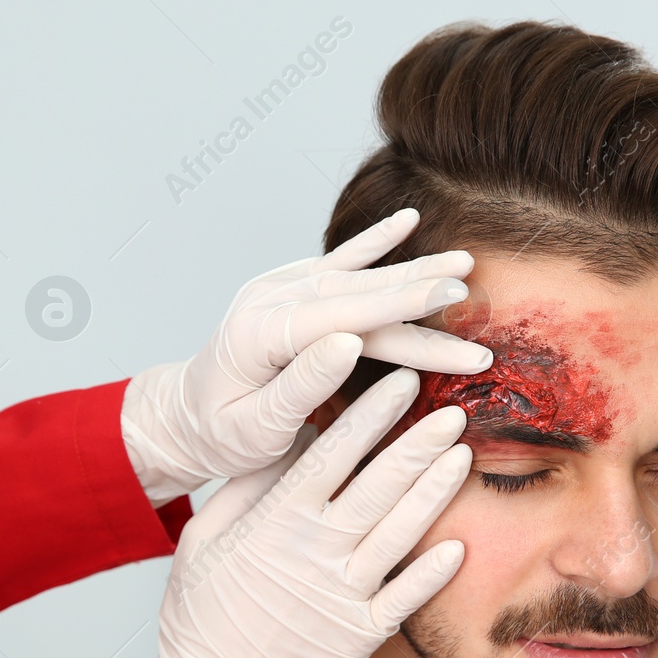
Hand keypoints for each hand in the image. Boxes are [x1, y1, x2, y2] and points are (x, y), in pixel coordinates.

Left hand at [121, 208, 490, 504]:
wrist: (185, 418)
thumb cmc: (219, 435)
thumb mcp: (253, 428)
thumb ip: (299, 387)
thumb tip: (347, 346)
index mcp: (259, 334)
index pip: (342, 316)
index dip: (400, 307)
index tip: (450, 299)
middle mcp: (269, 299)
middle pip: (357, 294)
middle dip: (418, 292)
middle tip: (471, 290)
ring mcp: (278, 289)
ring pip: (356, 276)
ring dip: (411, 269)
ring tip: (465, 263)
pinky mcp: (289, 290)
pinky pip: (337, 263)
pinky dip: (374, 244)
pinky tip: (408, 222)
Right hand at [147, 366, 471, 657]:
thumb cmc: (201, 611)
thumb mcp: (204, 538)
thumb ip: (245, 487)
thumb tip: (291, 440)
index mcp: (278, 521)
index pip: (334, 454)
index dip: (371, 415)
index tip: (400, 384)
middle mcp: (317, 551)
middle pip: (380, 486)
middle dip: (418, 443)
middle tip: (451, 410)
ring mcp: (343, 593)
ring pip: (400, 532)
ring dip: (435, 492)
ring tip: (462, 454)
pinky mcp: (361, 634)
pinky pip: (407, 597)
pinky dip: (433, 572)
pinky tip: (460, 544)